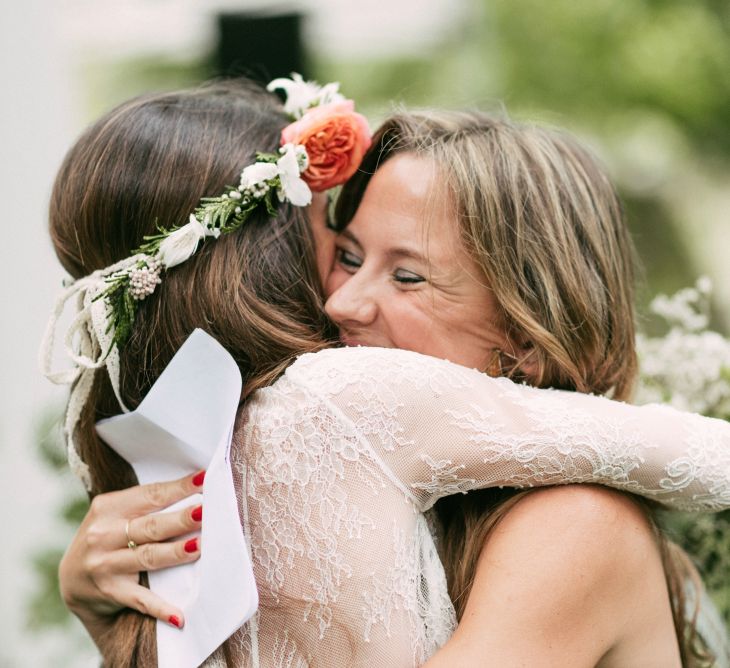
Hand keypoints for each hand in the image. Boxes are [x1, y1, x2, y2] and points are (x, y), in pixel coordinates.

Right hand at [59, 471, 205, 636]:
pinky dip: (160, 607)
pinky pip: (140, 600)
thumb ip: (147, 503)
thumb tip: (197, 489)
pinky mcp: (110, 592)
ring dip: (175, 553)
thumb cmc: (108, 536)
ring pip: (148, 557)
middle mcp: (103, 534)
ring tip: (200, 546)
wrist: (73, 579)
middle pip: (151, 526)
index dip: (179, 488)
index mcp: (108, 507)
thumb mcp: (117, 513)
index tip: (205, 480)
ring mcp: (105, 564)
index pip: (150, 495)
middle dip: (180, 519)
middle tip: (206, 512)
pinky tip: (180, 615)